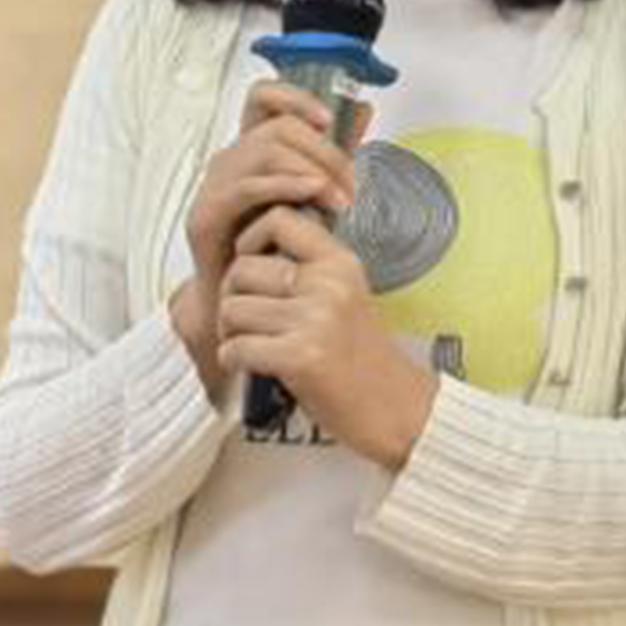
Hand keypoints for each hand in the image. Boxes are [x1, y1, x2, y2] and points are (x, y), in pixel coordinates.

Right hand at [170, 81, 371, 385]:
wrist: (251, 306)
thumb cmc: (280, 252)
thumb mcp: (315, 195)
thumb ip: (334, 153)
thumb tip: (364, 110)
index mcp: (253, 150)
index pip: (262, 97)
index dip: (294, 97)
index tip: (329, 119)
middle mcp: (231, 162)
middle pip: (276, 126)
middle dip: (323, 150)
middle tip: (350, 183)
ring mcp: (215, 187)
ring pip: (264, 149)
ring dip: (312, 168)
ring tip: (340, 199)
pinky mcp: (207, 216)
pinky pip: (246, 186)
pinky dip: (285, 184)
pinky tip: (312, 194)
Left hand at [215, 204, 438, 469]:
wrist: (396, 406)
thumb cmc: (362, 356)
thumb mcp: (345, 294)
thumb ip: (308, 268)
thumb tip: (248, 250)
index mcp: (340, 262)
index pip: (278, 219)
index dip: (249, 238)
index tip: (250, 263)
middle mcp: (329, 284)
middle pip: (242, 269)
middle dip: (230, 296)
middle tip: (242, 318)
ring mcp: (316, 320)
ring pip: (232, 309)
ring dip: (229, 332)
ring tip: (248, 344)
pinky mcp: (301, 357)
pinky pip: (237, 347)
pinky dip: (233, 360)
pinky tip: (249, 366)